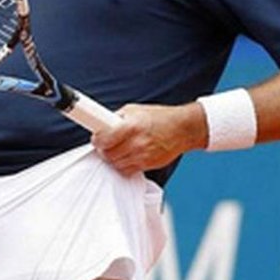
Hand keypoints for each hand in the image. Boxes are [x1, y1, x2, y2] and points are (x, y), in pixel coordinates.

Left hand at [91, 102, 206, 176]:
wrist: (182, 129)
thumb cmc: (160, 117)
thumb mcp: (135, 110)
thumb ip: (117, 117)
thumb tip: (102, 123)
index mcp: (131, 126)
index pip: (104, 139)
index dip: (97, 140)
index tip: (97, 138)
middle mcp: (136, 143)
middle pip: (108, 155)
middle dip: (103, 150)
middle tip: (105, 144)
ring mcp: (142, 156)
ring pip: (116, 164)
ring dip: (113, 158)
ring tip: (118, 149)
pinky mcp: (147, 165)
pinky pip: (127, 170)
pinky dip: (124, 164)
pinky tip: (128, 155)